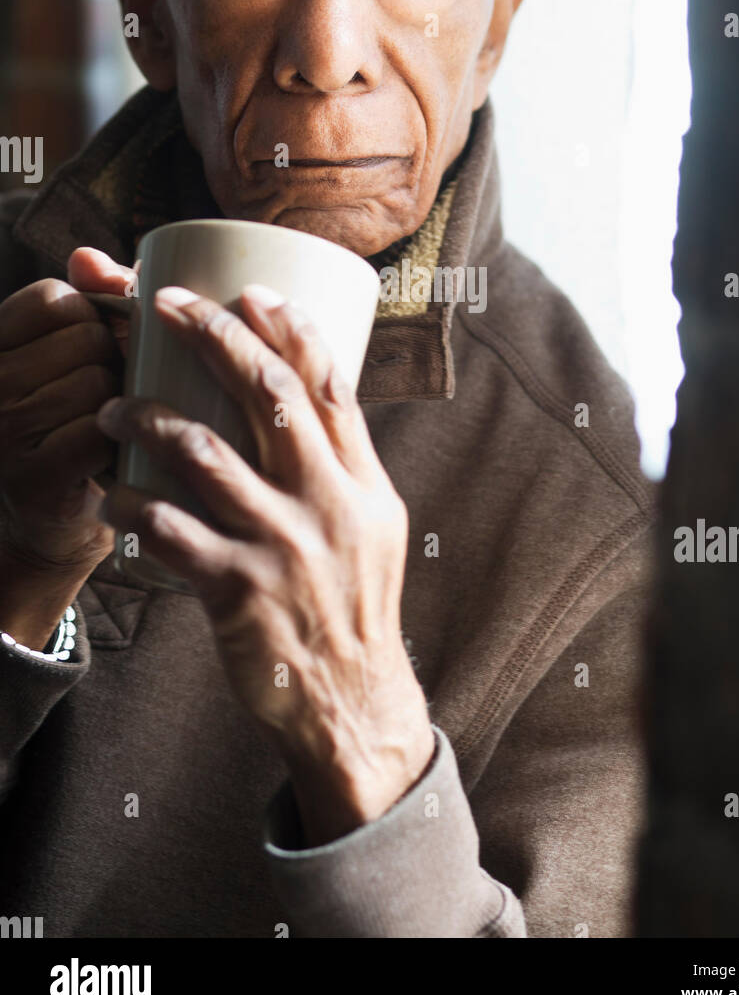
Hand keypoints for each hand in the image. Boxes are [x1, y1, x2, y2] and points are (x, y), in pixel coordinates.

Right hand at [0, 246, 135, 575]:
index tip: (100, 349)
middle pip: (85, 338)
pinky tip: (114, 454)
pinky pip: (99, 430)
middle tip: (112, 394)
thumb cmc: (70, 425)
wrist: (45, 527)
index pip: (56, 298)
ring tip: (113, 425)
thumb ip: (86, 299)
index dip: (95, 318)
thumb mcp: (68, 356)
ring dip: (122, 402)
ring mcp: (2, 429)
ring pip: (96, 382)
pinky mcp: (33, 475)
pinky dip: (120, 441)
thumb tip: (89, 256)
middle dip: (115, 361)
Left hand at [97, 284, 434, 842]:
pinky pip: (170, 532)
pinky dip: (133, 508)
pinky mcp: (238, 591)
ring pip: (206, 453)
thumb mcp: (371, 530)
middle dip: (214, 337)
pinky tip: (110, 498)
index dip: (292, 331)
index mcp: (363, 484)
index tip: (253, 292)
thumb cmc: (352, 607)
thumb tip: (304, 406)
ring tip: (112, 408)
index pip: (331, 389)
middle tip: (165, 304)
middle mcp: (328, 505)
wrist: (351, 702)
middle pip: (270, 397)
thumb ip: (341, 471)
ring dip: (149, 418)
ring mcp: (284, 547)